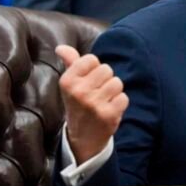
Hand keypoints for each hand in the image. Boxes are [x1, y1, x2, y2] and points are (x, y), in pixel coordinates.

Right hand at [57, 45, 129, 164]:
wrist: (82, 138)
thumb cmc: (78, 104)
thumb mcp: (70, 84)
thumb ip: (70, 63)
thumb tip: (60, 47)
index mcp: (67, 81)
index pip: (91, 59)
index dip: (93, 70)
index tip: (87, 82)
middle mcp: (79, 92)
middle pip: (106, 69)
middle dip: (104, 80)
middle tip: (96, 94)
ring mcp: (94, 104)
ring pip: (117, 82)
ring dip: (113, 92)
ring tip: (103, 102)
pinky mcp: (108, 115)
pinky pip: (124, 97)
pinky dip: (119, 103)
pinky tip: (109, 110)